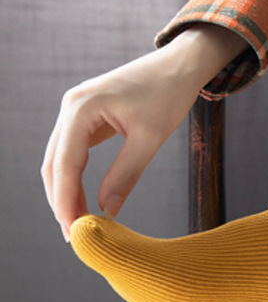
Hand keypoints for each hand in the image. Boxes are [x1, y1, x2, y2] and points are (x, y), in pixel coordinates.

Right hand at [41, 25, 244, 240]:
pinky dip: (76, 176)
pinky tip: (85, 199)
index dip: (66, 200)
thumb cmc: (168, 95)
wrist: (179, 65)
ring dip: (66, 191)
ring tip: (79, 223)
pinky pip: (74, 151)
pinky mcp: (87, 116)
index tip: (73, 230)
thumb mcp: (150, 138)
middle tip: (74, 235)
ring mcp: (76, 110)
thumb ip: (126, 174)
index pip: (65, 163)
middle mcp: (70, 106)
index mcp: (81, 107)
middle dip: (61, 200)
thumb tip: (107, 209)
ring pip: (61, 159)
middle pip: (55, 163)